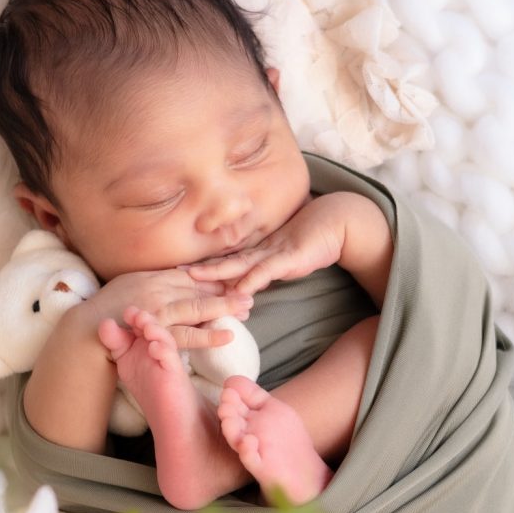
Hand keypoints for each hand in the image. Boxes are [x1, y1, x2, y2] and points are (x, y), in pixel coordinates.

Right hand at [79, 268, 253, 349]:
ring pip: (197, 308)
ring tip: (246, 309)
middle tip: (252, 289)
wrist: (88, 327)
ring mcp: (157, 311)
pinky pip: (185, 335)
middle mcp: (159, 289)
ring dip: (223, 308)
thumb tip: (183, 276)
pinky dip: (207, 335)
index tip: (238, 276)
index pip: (193, 274)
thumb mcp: (134, 281)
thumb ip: (158, 279)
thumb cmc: (109, 304)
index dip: (217, 275)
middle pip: (199, 287)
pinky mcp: (155, 332)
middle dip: (227, 288)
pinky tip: (227, 335)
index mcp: (155, 276)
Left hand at [184, 193, 353, 295]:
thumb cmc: (316, 238)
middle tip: (173, 273)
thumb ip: (269, 267)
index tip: (181, 272)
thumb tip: (251, 282)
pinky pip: (266, 271)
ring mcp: (273, 253)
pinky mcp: (289, 258)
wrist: (340, 223)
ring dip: (216, 272)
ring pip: (239, 264)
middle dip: (200, 268)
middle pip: (224, 260)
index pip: (227, 260)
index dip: (205, 266)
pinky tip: (237, 289)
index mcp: (259, 251)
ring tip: (194, 277)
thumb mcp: (287, 256)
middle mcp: (261, 251)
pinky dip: (251, 281)